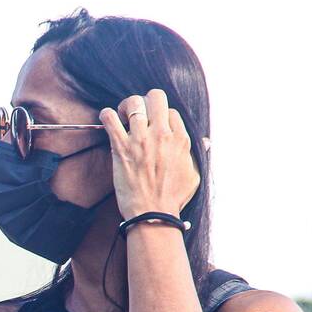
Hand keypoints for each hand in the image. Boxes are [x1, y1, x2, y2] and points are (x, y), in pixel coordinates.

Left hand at [99, 89, 199, 219]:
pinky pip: (111, 119)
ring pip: (134, 103)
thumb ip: (196, 154)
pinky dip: (107, 114)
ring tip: (123, 116)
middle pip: (155, 97)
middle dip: (146, 101)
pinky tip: (107, 118)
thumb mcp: (194, 175)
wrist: (153, 214)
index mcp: (180, 139)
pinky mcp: (121, 147)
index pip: (171, 111)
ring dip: (126, 106)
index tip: (154, 126)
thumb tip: (204, 143)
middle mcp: (162, 134)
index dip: (161, 117)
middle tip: (138, 113)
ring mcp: (140, 139)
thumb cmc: (173, 198)